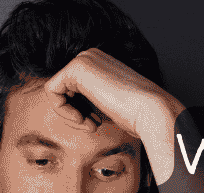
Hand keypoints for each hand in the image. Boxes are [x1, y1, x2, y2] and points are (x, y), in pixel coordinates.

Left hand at [44, 49, 183, 182]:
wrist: (151, 112)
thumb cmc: (136, 116)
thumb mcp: (109, 107)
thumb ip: (92, 102)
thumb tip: (77, 113)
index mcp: (98, 64)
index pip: (72, 91)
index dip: (80, 112)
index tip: (96, 123)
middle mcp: (90, 56)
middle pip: (62, 91)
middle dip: (73, 114)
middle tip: (92, 125)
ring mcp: (83, 59)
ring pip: (56, 92)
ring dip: (70, 116)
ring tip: (90, 124)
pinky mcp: (77, 68)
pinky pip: (52, 92)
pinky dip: (63, 111)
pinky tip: (82, 120)